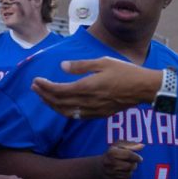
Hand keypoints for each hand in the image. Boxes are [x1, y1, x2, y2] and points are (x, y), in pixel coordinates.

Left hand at [32, 58, 160, 118]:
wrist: (143, 88)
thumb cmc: (125, 72)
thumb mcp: (103, 62)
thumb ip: (81, 65)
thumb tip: (62, 66)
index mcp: (87, 87)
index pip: (59, 90)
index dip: (45, 87)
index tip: (36, 81)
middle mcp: (88, 101)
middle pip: (59, 102)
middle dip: (44, 95)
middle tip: (35, 87)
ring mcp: (93, 110)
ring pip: (66, 112)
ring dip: (52, 105)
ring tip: (43, 97)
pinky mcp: (99, 114)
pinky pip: (77, 116)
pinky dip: (65, 112)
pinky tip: (61, 107)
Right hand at [100, 141, 142, 178]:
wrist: (98, 168)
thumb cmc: (111, 154)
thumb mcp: (119, 146)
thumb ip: (131, 145)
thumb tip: (142, 146)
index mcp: (112, 152)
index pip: (128, 155)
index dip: (137, 157)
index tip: (140, 159)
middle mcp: (110, 163)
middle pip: (130, 166)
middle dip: (134, 165)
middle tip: (132, 163)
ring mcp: (110, 174)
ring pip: (129, 175)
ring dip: (130, 172)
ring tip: (127, 168)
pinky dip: (126, 178)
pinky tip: (122, 174)